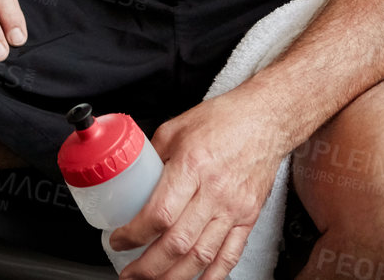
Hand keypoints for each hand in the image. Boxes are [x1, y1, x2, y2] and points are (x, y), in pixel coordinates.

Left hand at [106, 87, 286, 279]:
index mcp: (192, 166)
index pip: (159, 213)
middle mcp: (214, 191)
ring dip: (174, 277)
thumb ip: (153, 156)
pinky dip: (212, 276)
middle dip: (148, 267)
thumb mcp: (176, 129)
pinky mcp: (248, 217)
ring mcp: (233, 208)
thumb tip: (132, 177)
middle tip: (130, 274)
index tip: (119, 240)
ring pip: (201, 256)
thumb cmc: (224, 119)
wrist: (265, 119)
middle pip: (178, 243)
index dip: (134, 234)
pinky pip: (230, 255)